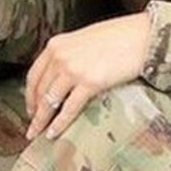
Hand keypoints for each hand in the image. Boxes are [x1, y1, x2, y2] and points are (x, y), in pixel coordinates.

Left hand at [25, 13, 150, 140]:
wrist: (141, 36)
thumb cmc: (118, 36)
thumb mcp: (84, 41)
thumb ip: (69, 56)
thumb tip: (61, 77)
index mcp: (57, 44)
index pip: (34, 74)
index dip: (29, 95)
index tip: (30, 108)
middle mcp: (60, 56)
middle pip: (39, 90)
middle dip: (34, 111)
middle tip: (32, 126)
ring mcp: (73, 69)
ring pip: (50, 101)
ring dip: (42, 120)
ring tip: (38, 134)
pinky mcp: (90, 82)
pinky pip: (69, 108)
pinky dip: (59, 123)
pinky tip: (54, 132)